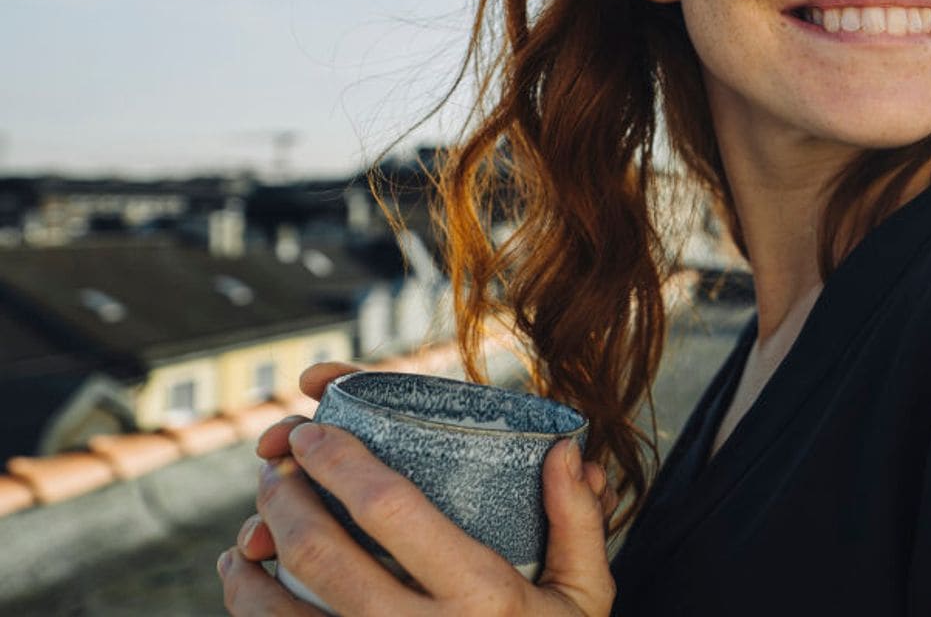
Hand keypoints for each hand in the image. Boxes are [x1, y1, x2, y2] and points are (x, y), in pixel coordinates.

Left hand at [217, 362, 615, 615]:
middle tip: (276, 463)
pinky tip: (246, 576)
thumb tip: (562, 449)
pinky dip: (248, 606)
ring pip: (279, 610)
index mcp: (481, 596)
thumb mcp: (586, 595)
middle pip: (321, 553)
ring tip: (255, 520)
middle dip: (284, 496)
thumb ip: (577, 521)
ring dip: (254, 552)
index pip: (390, 509)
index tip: (315, 430)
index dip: (339, 461)